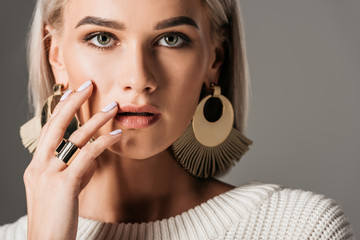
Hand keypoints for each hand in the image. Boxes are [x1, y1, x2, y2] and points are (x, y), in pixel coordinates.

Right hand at [23, 81, 120, 239]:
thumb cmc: (58, 217)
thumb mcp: (64, 189)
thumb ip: (76, 169)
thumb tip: (92, 153)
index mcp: (36, 166)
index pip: (48, 130)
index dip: (60, 109)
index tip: (71, 92)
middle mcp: (38, 166)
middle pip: (56, 125)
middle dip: (73, 102)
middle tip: (88, 85)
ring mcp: (49, 175)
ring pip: (74, 138)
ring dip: (96, 120)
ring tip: (113, 107)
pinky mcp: (64, 185)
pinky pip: (87, 156)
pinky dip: (104, 143)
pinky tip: (118, 135)